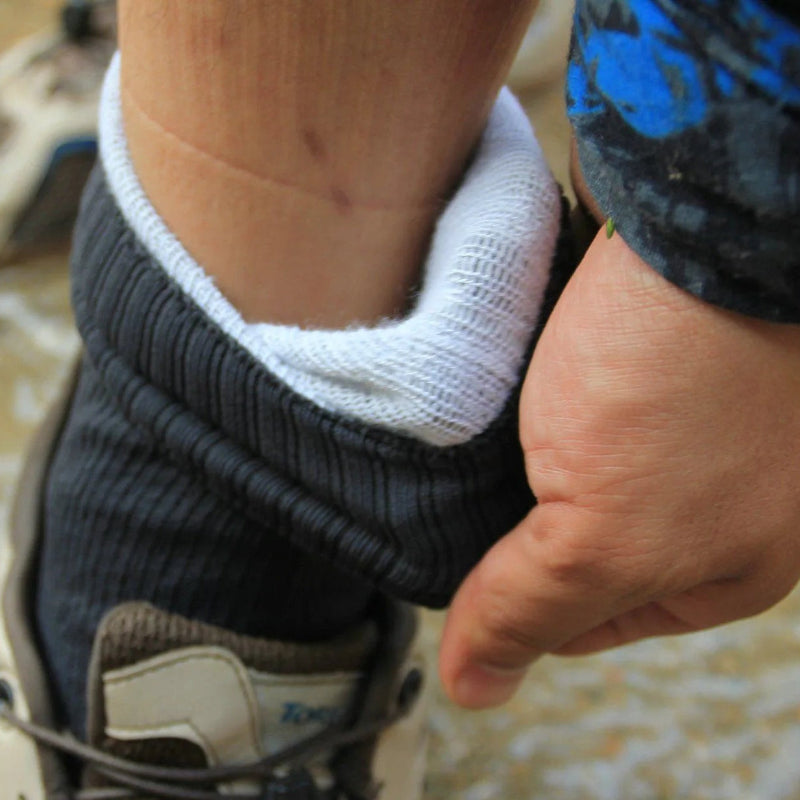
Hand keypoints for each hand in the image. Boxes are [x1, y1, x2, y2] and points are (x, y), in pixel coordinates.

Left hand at [439, 230, 799, 708]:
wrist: (704, 215)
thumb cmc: (680, 377)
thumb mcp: (605, 532)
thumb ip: (535, 611)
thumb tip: (475, 691)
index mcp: (725, 562)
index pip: (589, 620)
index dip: (518, 608)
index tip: (466, 580)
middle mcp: (710, 497)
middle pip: (577, 546)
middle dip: (514, 533)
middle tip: (455, 505)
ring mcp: (679, 425)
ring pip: (566, 478)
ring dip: (510, 468)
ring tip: (468, 448)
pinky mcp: (640, 366)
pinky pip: (561, 413)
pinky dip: (517, 412)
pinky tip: (490, 399)